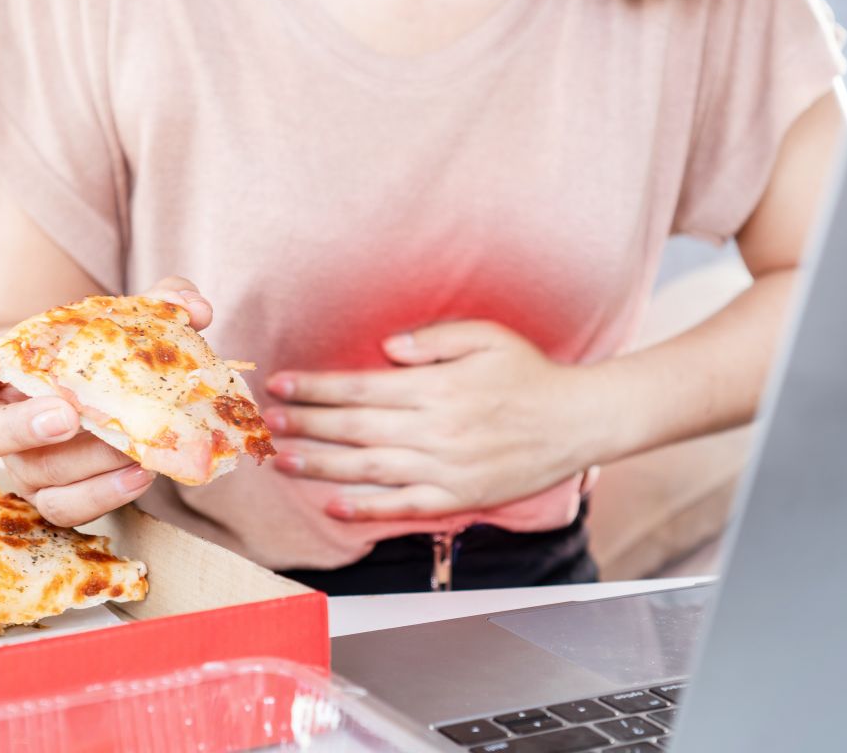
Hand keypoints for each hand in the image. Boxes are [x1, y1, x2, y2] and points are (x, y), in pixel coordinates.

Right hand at [0, 276, 212, 526]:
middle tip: (66, 415)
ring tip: (127, 446)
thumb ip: (156, 302)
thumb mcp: (123, 317)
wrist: (101, 391)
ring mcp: (22, 464)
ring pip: (31, 475)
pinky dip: (103, 495)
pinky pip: (66, 508)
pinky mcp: (54, 496)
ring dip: (81, 462)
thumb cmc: (97, 349)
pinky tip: (140, 473)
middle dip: (21, 427)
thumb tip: (194, 309)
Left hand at [264, 321, 610, 521]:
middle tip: (268, 422)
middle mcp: (436, 429)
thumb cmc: (531, 374)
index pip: (361, 387)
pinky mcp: (459, 497)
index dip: (316, 387)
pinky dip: (366, 508)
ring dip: (321, 466)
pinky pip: (404, 506)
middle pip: (355, 428)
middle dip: (306, 424)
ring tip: (283, 460)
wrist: (578, 421)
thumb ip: (434, 339)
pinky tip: (333, 505)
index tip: (282, 384)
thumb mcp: (487, 337)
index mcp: (437, 387)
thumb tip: (387, 348)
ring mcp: (446, 468)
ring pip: (369, 469)